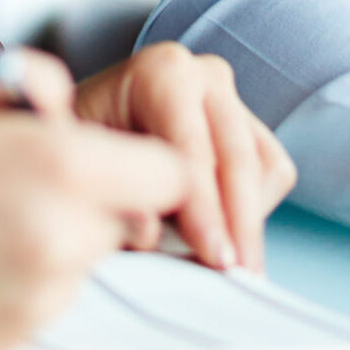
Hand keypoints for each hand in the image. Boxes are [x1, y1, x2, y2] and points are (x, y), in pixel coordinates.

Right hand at [0, 35, 185, 349]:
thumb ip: (35, 75)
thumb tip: (64, 103)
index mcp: (59, 170)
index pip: (167, 173)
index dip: (142, 154)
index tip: (110, 150)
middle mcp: (56, 246)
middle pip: (123, 220)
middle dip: (89, 192)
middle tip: (18, 171)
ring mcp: (26, 306)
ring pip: (79, 262)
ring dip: (52, 235)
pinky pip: (36, 302)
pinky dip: (13, 276)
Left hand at [73, 43, 295, 272]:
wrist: (90, 122)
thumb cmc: (79, 144)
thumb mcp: (76, 164)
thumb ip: (108, 196)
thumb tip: (149, 230)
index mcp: (161, 73)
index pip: (193, 151)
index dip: (204, 210)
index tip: (213, 259)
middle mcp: (203, 76)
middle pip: (237, 159)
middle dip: (238, 223)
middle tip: (237, 275)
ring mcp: (231, 98)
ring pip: (264, 168)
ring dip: (245, 220)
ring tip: (216, 262)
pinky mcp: (248, 122)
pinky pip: (273, 172)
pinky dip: (253, 210)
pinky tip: (218, 234)